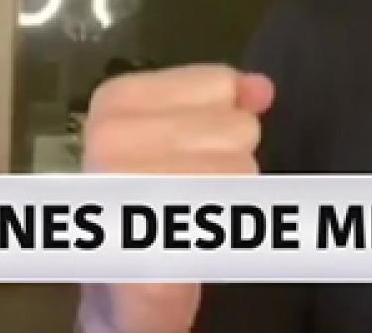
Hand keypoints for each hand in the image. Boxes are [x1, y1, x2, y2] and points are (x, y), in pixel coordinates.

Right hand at [77, 64, 274, 332]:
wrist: (122, 288)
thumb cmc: (152, 196)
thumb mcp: (183, 132)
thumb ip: (224, 103)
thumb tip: (260, 87)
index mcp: (113, 101)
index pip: (218, 84)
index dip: (222, 118)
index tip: (186, 148)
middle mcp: (110, 137)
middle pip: (236, 125)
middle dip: (228, 157)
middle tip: (187, 188)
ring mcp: (124, 189)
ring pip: (241, 167)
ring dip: (230, 195)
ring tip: (190, 212)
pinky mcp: (149, 245)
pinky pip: (230, 216)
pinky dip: (227, 231)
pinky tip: (197, 239)